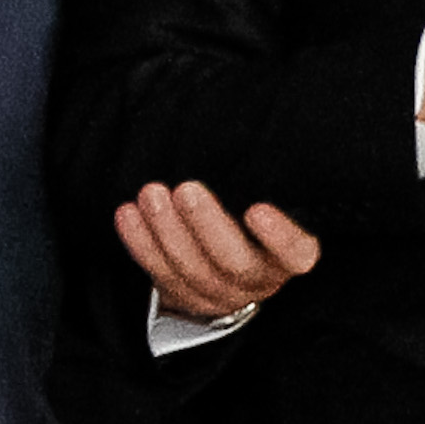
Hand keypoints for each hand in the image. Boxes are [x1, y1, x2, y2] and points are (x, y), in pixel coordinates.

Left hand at [115, 180, 319, 322]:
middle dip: (207, 225)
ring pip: (191, 269)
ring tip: (151, 194)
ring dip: (167, 230)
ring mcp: (218, 292)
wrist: (230, 270)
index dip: (280, 237)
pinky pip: (159, 273)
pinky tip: (129, 214)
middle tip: (187, 189)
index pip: (295, 253)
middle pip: (235, 262)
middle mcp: (257, 280)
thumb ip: (268, 184)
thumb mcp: (278, 206)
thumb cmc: (256, 224)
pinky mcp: (183, 295)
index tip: (258, 210)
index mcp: (287, 257)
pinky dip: (141, 243)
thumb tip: (265, 128)